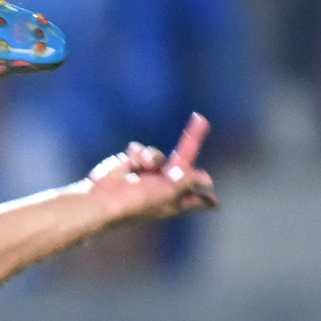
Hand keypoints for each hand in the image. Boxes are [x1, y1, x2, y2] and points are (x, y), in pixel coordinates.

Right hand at [85, 115, 218, 222]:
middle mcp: (163, 187)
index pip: (194, 198)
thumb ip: (189, 180)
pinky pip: (141, 150)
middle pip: (183, 162)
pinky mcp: (131, 164)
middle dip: (191, 140)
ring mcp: (147, 175)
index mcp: (175, 200)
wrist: (104, 198)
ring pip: (159, 154)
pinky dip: (137, 153)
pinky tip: (130, 162)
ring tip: (142, 164)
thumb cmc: (139, 201)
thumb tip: (207, 179)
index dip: (205, 198)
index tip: (215, 201)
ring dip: (151, 156)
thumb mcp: (170, 191)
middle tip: (201, 119)